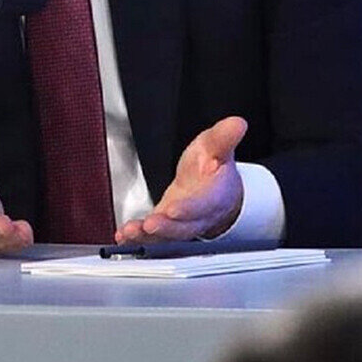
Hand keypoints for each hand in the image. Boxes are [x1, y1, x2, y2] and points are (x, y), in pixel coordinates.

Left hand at [115, 116, 247, 242]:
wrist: (214, 188)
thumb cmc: (214, 167)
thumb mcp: (217, 146)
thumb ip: (224, 137)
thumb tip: (238, 123)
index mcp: (215, 196)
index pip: (204, 205)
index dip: (189, 209)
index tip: (173, 209)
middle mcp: (198, 216)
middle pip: (185, 227)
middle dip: (167, 227)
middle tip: (149, 225)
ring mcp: (181, 224)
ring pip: (167, 236)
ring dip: (148, 236)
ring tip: (131, 232)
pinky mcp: (166, 227)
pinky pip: (153, 237)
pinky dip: (137, 238)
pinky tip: (123, 236)